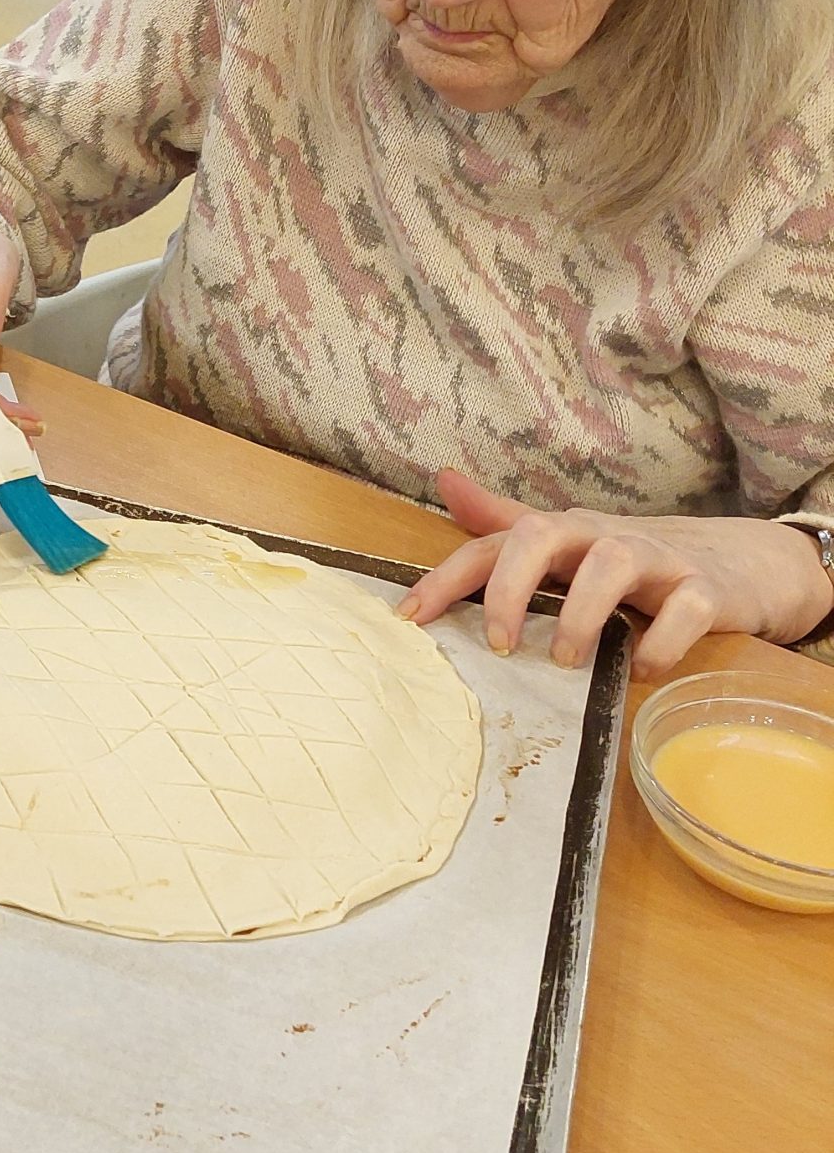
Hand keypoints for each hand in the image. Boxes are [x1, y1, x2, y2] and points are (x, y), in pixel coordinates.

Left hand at [398, 469, 833, 677]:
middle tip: (498, 643)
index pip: (492, 544)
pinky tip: (642, 670)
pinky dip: (661, 642)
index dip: (445, 578)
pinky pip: (687, 609)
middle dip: (510, 586)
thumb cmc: (637, 563)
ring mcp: (660, 559)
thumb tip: (446, 482)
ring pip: (614, 562)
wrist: (743, 563)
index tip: (409, 620)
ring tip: (564, 660)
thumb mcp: (568, 544)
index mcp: (563, 533)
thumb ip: (506, 523)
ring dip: (581, 614)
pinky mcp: (710, 590)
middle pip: (544, 533)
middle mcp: (604, 537)